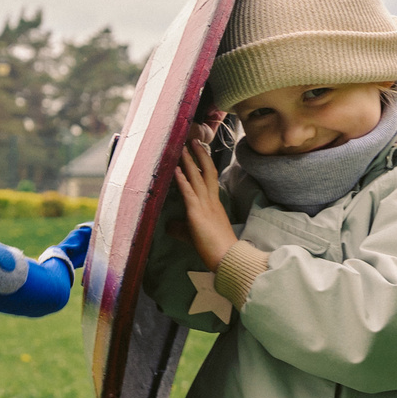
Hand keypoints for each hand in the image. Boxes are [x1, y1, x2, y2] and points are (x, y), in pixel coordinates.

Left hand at [171, 141, 241, 309]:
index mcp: (214, 203)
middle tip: (193, 140)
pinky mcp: (197, 213)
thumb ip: (182, 227)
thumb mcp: (195, 233)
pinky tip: (177, 170)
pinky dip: (183, 180)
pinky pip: (189, 193)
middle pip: (206, 171)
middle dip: (199, 155)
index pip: (210, 178)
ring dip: (189, 161)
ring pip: (197, 178)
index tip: (200, 150)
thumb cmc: (214, 247)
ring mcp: (205, 205)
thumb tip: (168, 225)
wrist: (227, 257)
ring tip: (182, 147)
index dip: (205, 163)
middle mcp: (211, 200)